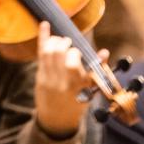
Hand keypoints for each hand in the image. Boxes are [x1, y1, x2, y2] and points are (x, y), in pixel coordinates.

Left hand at [33, 22, 97, 137]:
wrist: (57, 119)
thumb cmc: (78, 103)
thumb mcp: (90, 90)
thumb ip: (96, 71)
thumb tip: (104, 52)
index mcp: (76, 86)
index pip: (72, 63)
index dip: (75, 53)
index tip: (78, 52)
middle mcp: (60, 81)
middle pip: (58, 53)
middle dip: (64, 43)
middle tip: (69, 43)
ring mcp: (47, 78)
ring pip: (47, 52)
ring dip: (55, 41)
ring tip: (62, 40)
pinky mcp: (39, 76)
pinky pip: (40, 54)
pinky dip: (42, 37)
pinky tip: (44, 24)